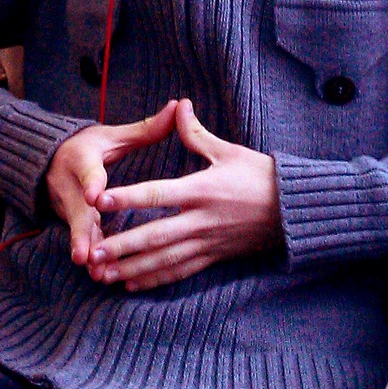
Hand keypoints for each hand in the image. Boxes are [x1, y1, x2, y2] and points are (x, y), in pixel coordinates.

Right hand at [46, 101, 178, 266]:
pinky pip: (81, 240)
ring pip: (77, 230)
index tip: (95, 196)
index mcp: (82, 158)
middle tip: (87, 254)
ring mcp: (67, 207)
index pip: (87, 170)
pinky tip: (101, 276)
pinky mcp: (69, 222)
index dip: (91, 183)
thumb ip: (146, 128)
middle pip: (77, 210)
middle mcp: (70, 185)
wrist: (47, 159)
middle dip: (82, 233)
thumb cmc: (89, 147)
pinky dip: (89, 256)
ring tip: (96, 271)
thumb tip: (179, 106)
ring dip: (86, 251)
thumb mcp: (113, 136)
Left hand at [88, 98, 280, 291]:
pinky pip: (181, 271)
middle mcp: (201, 220)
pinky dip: (156, 278)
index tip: (100, 200)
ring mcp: (207, 242)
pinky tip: (132, 283)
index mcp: (201, 190)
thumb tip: (179, 105)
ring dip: (133, 268)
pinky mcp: (214, 257)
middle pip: (155, 236)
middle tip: (93, 253)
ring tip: (103, 274)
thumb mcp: (230, 151)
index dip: (127, 197)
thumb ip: (197, 134)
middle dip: (123, 246)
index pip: (157, 194)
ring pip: (164, 259)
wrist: (295, 210)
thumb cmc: (261, 176)